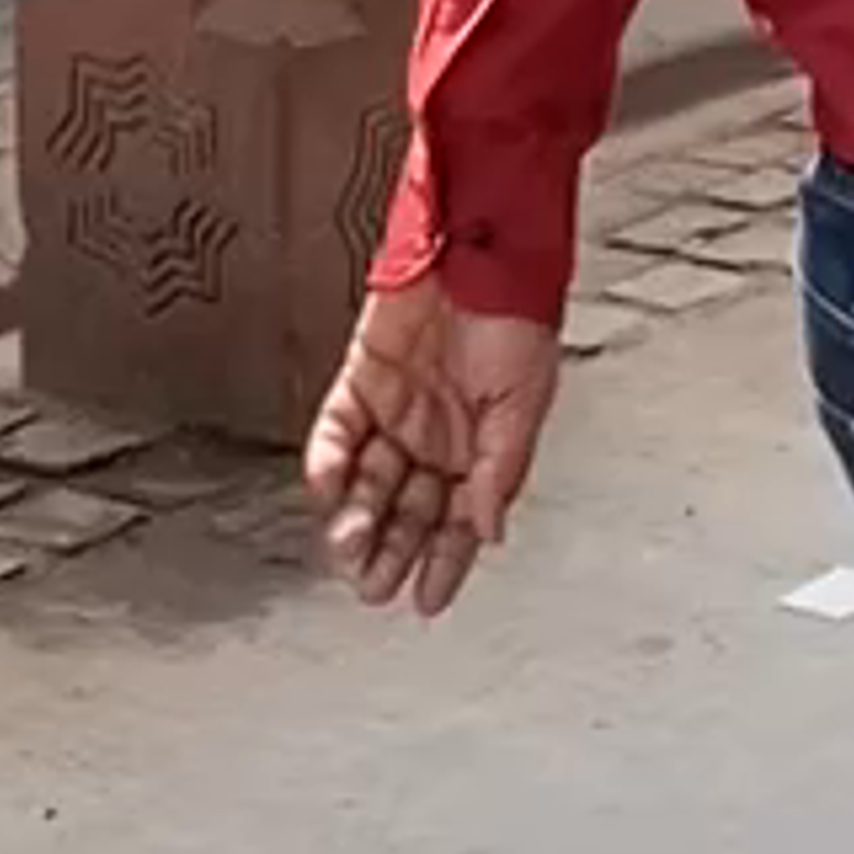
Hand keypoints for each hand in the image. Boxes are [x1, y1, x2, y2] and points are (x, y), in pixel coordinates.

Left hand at [304, 279, 561, 618]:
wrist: (481, 250)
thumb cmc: (518, 318)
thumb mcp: (524, 404)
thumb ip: (501, 470)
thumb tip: (489, 530)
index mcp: (482, 451)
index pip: (457, 525)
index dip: (442, 565)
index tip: (426, 602)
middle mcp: (436, 438)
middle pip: (407, 512)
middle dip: (391, 553)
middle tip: (372, 587)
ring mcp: (398, 411)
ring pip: (369, 482)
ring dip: (358, 518)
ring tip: (350, 549)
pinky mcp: (362, 379)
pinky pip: (338, 429)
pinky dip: (329, 460)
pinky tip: (329, 488)